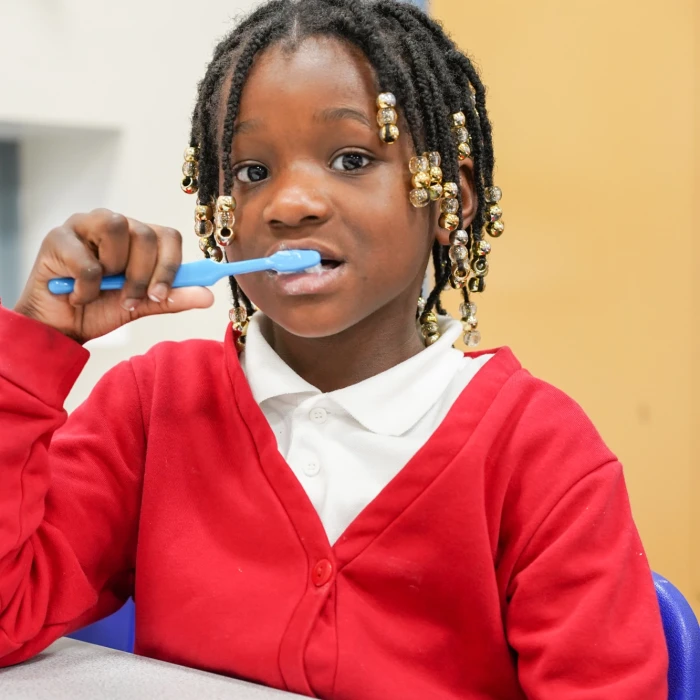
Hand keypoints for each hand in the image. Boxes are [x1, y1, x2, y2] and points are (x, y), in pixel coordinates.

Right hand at [14, 209, 213, 342]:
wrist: (61, 327)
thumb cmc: (100, 309)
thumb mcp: (142, 305)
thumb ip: (173, 298)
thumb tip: (209, 297)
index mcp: (138, 237)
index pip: (168, 236)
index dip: (170, 266)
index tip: (160, 295)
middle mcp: (113, 224)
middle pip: (146, 233)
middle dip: (142, 276)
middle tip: (129, 299)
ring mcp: (84, 225)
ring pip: (117, 231)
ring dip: (115, 272)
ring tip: (102, 289)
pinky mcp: (57, 237)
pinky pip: (88, 263)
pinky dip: (87, 289)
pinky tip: (78, 295)